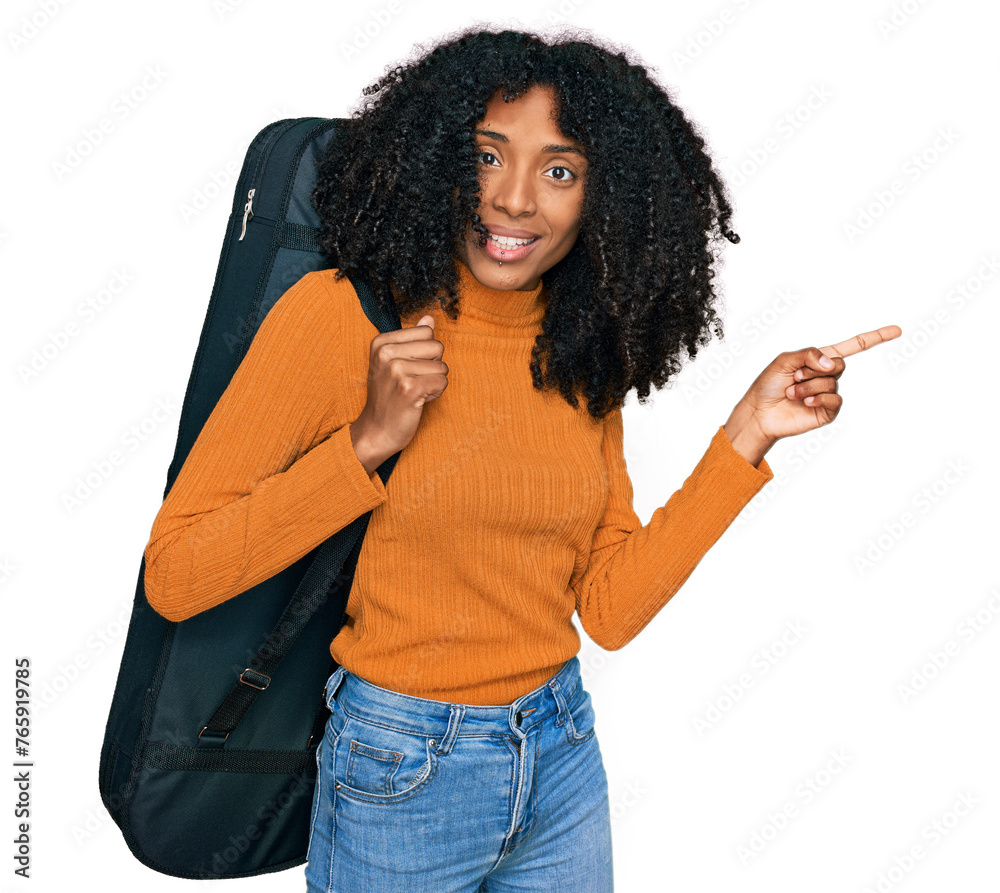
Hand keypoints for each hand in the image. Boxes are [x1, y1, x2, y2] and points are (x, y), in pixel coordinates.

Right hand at [350, 314, 448, 473]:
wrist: (376, 430)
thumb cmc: (388, 397)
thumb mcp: (394, 362)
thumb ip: (412, 339)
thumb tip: (429, 318)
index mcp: (381, 342)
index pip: (426, 331)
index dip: (425, 352)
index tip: (409, 368)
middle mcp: (387, 353)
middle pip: (437, 346)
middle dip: (433, 366)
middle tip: (413, 381)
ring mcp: (397, 370)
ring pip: (442, 366)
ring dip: (434, 382)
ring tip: (415, 392)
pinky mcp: (409, 388)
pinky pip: (443, 381)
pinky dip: (436, 393)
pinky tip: (419, 400)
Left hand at [725, 324, 901, 460]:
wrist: (759, 412)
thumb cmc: (768, 384)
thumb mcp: (784, 360)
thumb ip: (808, 354)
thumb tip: (832, 362)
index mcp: (818, 360)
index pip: (852, 347)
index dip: (875, 338)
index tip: (897, 330)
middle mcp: (826, 376)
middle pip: (839, 364)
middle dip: (814, 369)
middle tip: (794, 377)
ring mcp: (828, 394)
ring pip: (832, 382)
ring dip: (808, 386)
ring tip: (791, 392)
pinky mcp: (827, 411)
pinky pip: (835, 400)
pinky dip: (818, 398)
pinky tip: (804, 402)